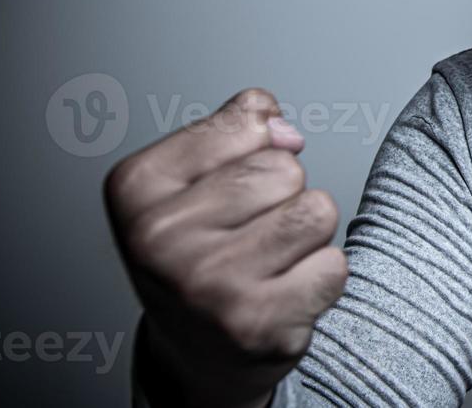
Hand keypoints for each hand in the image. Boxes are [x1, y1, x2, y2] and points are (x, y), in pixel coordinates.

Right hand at [103, 89, 347, 407]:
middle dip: (283, 194)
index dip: (256, 149)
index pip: (248, 121)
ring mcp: (207, 287)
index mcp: (137, 186)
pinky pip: (334, 265)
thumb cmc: (201, 250)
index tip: (225, 187)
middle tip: (247, 233)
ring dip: (308, 234)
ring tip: (269, 259)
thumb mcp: (192, 173)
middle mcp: (161, 240)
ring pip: (317, 211)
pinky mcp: (256, 326)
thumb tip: (285, 132)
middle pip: (286, 168)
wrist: (196, 350)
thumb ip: (238, 126)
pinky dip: (320, 277)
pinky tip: (280, 294)